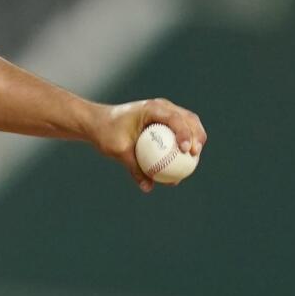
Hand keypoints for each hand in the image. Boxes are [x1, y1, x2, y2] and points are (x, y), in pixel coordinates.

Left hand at [89, 98, 206, 192]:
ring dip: (195, 140)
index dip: (185, 134)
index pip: (175, 118)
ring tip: (193, 160)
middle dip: (197, 136)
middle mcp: (161, 107)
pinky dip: (184, 143)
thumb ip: (134, 167)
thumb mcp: (117, 150)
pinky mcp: (163, 122)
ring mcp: (164, 113)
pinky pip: (178, 132)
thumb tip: (147, 188)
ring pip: (188, 124)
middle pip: (189, 119)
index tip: (185, 151)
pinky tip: (183, 163)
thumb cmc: (106, 132)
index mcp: (151, 108)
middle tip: (194, 155)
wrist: (97, 122)